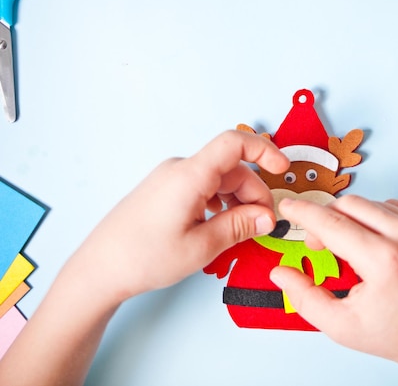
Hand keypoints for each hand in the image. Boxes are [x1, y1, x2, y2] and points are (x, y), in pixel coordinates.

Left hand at [73, 130, 288, 303]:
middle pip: (231, 169)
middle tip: (262, 226)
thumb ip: (239, 227)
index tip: (283, 169)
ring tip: (241, 231)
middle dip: (254, 194)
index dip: (264, 151)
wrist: (98, 270)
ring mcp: (170, 179)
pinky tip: (219, 226)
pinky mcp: (164, 191)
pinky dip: (219, 203)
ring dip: (237, 201)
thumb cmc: (142, 258)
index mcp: (189, 176)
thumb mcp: (201, 247)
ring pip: (218, 179)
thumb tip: (267, 216)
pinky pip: (202, 187)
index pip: (234, 144)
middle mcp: (179, 170)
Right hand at [270, 195, 397, 385]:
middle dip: (327, 220)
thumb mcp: (341, 325)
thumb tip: (281, 272)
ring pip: (371, 204)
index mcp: (384, 261)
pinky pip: (394, 206)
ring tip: (356, 253)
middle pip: (349, 205)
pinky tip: (378, 245)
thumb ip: (304, 297)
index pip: (331, 223)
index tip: (289, 206)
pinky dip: (378, 220)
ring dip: (354, 221)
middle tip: (322, 246)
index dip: (303, 213)